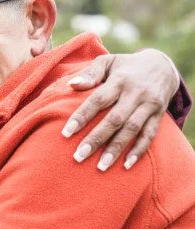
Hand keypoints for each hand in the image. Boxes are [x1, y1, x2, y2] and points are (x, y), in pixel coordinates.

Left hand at [62, 49, 178, 170]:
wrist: (161, 65)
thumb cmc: (124, 66)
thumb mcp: (108, 62)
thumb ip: (90, 73)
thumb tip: (71, 85)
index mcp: (119, 80)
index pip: (97, 100)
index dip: (82, 116)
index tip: (65, 133)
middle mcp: (135, 93)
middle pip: (114, 119)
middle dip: (96, 139)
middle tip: (78, 156)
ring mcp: (149, 105)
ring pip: (132, 130)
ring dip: (116, 149)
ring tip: (100, 167)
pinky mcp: (158, 115)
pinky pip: (150, 135)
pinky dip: (139, 150)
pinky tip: (126, 165)